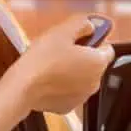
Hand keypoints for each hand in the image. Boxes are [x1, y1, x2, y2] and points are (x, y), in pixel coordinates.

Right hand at [1, 14, 115, 113]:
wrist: (22, 88)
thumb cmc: (42, 59)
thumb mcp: (62, 31)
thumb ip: (82, 24)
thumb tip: (91, 25)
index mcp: (97, 63)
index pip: (107, 48)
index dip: (95, 39)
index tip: (81, 36)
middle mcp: (95, 82)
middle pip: (94, 64)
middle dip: (82, 55)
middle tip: (62, 49)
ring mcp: (82, 97)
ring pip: (82, 78)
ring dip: (72, 70)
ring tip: (52, 64)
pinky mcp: (68, 106)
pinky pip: (69, 91)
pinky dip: (63, 85)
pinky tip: (48, 78)